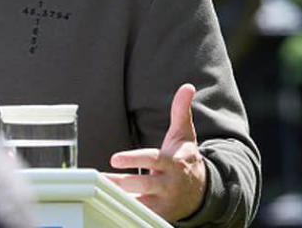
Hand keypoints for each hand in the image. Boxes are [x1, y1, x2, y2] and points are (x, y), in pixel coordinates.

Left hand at [104, 83, 206, 221]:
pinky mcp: (159, 214)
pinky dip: (126, 208)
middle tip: (101, 176)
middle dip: (122, 182)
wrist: (202, 191)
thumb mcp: (184, 134)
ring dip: (119, 195)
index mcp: (172, 162)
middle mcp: (168, 183)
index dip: (133, 160)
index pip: (151, 160)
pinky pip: (140, 212)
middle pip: (142, 184)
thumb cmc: (186, 158)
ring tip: (99, 187)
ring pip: (138, 201)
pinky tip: (109, 200)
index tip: (114, 159)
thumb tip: (187, 87)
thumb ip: (181, 111)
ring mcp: (164, 200)